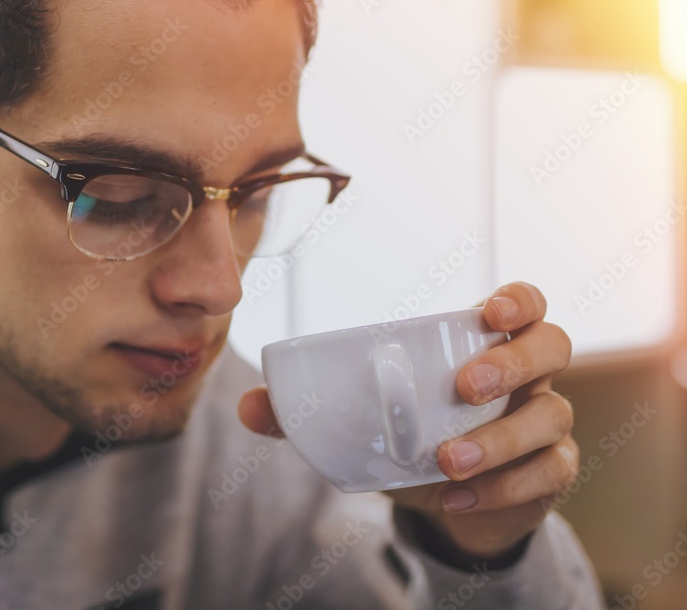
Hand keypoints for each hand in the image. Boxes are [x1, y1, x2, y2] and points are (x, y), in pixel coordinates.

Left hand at [238, 282, 576, 559]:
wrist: (447, 503)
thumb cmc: (411, 438)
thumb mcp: (364, 421)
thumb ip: (307, 410)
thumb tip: (248, 403)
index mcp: (484, 345)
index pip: (526, 303)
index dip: (519, 298)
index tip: (489, 310)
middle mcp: (527, 377)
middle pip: (552, 347)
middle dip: (513, 362)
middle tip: (465, 389)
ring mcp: (545, 424)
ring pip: (551, 417)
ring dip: (497, 439)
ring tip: (444, 460)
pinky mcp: (550, 472)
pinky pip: (549, 472)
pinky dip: (503, 486)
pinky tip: (456, 496)